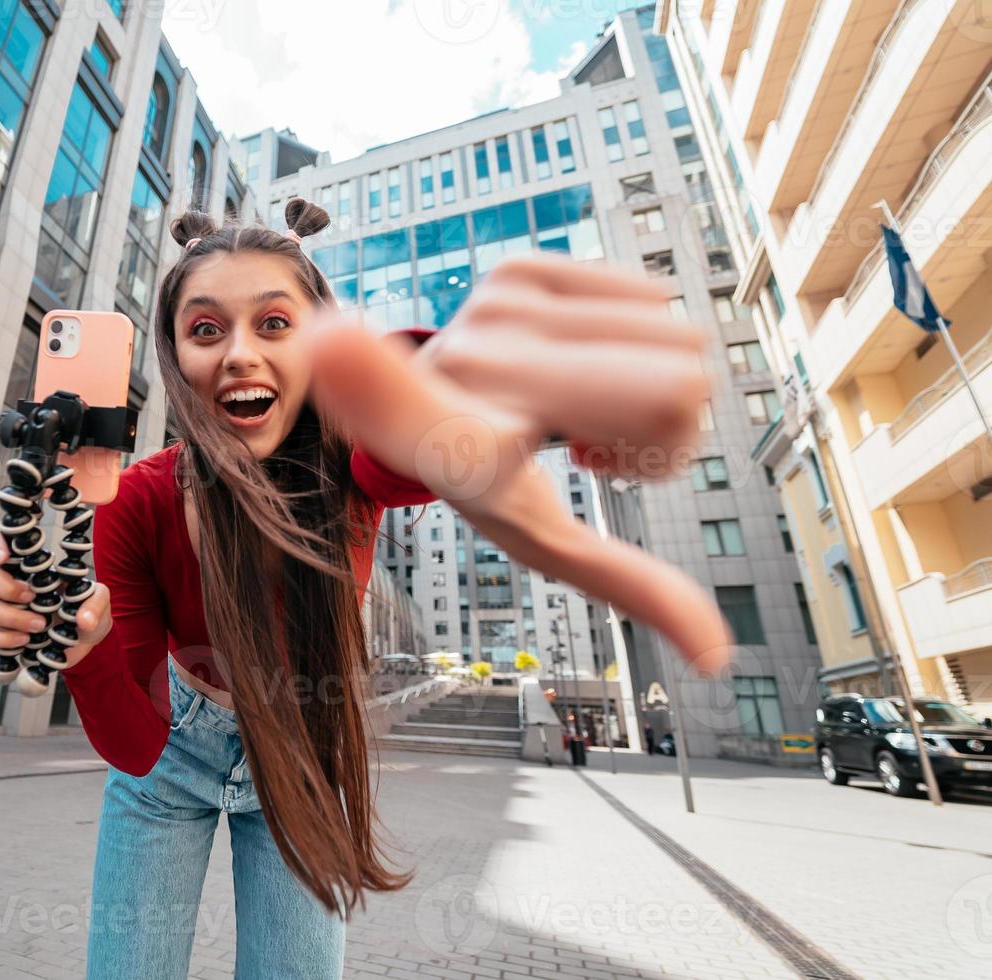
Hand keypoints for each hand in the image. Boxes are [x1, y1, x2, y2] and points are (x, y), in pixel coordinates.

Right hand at [0, 529, 111, 668]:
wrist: (86, 641)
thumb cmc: (87, 610)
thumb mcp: (100, 600)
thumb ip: (95, 603)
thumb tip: (83, 620)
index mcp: (30, 567)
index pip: (0, 544)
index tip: (5, 556)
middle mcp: (11, 585)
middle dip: (4, 586)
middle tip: (31, 596)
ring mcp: (4, 610)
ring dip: (11, 618)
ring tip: (40, 626)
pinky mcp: (3, 635)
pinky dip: (5, 640)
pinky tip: (26, 641)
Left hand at [304, 254, 731, 675]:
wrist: (443, 397)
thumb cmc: (493, 477)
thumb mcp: (548, 539)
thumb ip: (628, 586)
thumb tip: (716, 657)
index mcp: (461, 454)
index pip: (432, 420)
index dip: (381, 383)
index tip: (328, 342)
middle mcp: (467, 371)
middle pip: (677, 392)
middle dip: (668, 431)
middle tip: (593, 448)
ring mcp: (490, 312)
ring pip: (681, 342)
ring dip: (653, 389)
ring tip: (577, 408)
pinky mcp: (516, 268)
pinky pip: (655, 299)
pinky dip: (641, 339)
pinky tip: (581, 363)